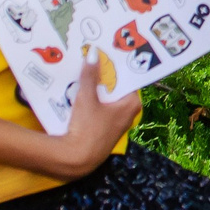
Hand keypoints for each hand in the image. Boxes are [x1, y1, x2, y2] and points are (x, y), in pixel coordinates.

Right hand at [51, 50, 142, 179]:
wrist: (77, 159)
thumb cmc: (88, 127)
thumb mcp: (87, 98)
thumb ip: (90, 75)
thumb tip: (93, 52)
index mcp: (132, 104)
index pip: (127, 78)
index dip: (116, 65)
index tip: (107, 50)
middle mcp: (128, 113)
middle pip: (116, 87)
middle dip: (104, 74)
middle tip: (93, 54)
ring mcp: (117, 122)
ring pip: (107, 98)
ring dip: (96, 86)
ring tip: (84, 67)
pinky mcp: (105, 129)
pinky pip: (100, 107)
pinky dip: (92, 99)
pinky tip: (79, 88)